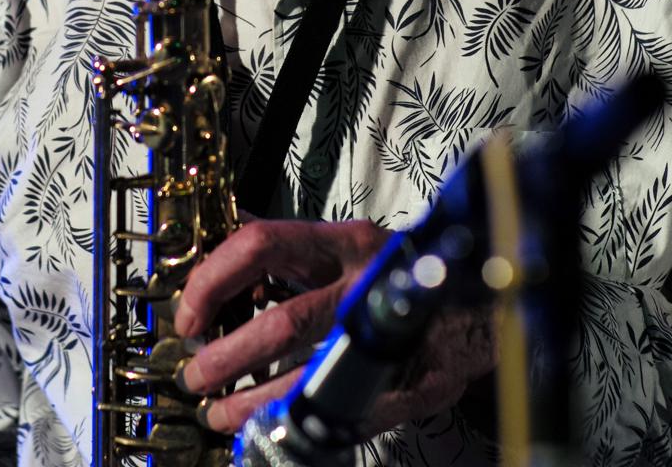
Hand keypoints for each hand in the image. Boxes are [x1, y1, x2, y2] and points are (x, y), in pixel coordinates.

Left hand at [173, 219, 497, 436]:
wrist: (483, 306)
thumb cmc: (399, 279)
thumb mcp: (345, 251)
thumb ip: (289, 257)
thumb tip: (224, 259)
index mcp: (342, 242)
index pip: (262, 244)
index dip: (212, 280)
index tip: (188, 316)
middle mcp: (366, 282)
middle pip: (282, 321)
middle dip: (226, 357)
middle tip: (196, 375)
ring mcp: (392, 337)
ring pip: (310, 374)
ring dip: (253, 401)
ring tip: (221, 412)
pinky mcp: (416, 384)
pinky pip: (348, 413)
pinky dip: (304, 424)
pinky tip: (273, 429)